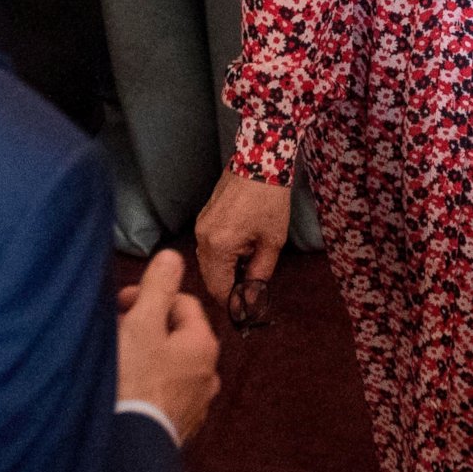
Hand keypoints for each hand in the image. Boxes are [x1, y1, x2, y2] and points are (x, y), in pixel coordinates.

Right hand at [116, 250, 220, 442]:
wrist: (127, 447)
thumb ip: (159, 286)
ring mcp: (195, 404)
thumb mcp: (143, 323)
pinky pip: (163, 393)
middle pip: (176, 335)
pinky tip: (125, 389)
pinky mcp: (178, 427)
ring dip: (147, 357)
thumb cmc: (133, 382)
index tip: (122, 305)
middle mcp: (208, 375)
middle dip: (146, 326)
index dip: (150, 297)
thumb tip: (173, 257)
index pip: (182, 303)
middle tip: (117, 331)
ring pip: (170, 366)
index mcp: (203, 345)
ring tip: (118, 361)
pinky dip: (147, 385)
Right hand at [193, 168, 292, 326]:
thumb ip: (260, 272)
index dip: (233, 302)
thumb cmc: (269, 199)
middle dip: (228, 289)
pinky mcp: (203, 218)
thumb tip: (252, 297)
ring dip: (225, 273)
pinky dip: (221, 257)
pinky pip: (208, 247)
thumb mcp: (272, 241)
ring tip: (248, 272)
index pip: (219, 288)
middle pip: (210, 277)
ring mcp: (200, 226)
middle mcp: (203, 238)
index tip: (246, 311)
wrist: (260, 161)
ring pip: (208, 263)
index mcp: (218, 246)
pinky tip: (241, 254)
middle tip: (250, 294)